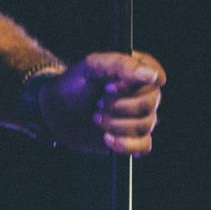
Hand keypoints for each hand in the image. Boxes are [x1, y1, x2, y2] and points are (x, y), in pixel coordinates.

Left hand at [40, 50, 164, 155]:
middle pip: (150, 103)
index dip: (132, 86)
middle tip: (97, 103)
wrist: (56, 111)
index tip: (108, 87)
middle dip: (119, 106)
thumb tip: (152, 76)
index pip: (155, 77)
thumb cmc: (74, 84)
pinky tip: (107, 138)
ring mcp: (141, 116)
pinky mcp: (133, 137)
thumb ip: (119, 64)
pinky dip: (125, 144)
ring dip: (116, 124)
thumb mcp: (90, 66)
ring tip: (95, 118)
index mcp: (138, 70)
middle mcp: (145, 93)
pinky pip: (144, 146)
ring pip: (146, 125)